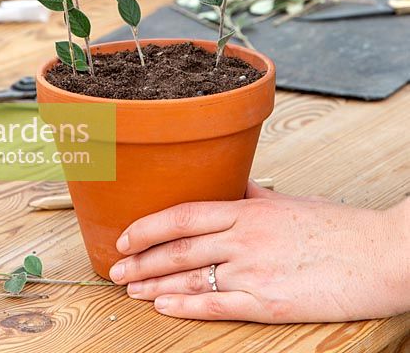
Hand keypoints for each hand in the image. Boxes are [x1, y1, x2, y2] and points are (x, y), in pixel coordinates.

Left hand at [109, 183, 408, 322]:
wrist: (378, 255)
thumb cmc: (337, 228)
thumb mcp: (290, 202)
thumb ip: (255, 195)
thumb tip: (235, 185)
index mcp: (248, 209)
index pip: (184, 214)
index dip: (149, 226)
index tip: (126, 236)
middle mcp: (244, 237)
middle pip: (179, 247)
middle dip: (142, 260)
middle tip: (116, 270)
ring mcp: (254, 270)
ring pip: (190, 277)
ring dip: (155, 285)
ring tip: (131, 290)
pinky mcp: (268, 302)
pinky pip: (216, 304)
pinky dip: (185, 306)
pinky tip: (165, 307)